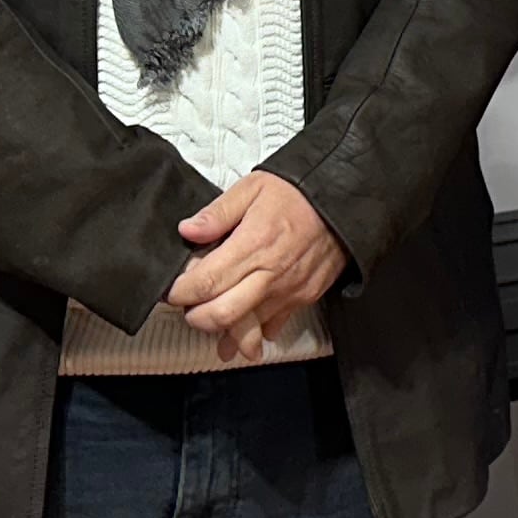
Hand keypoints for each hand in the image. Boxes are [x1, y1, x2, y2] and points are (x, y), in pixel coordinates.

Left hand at [166, 170, 345, 363]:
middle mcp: (270, 274)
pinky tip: (244, 323)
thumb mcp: (252, 187)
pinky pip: (273, 326)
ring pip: (246, 328)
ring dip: (223, 328)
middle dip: (195, 317)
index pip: (205, 283)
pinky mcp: (304, 298)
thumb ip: (217, 212)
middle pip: (221, 315)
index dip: (180, 293)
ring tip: (210, 319)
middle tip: (187, 307)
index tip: (171, 290)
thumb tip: (187, 231)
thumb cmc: (299, 192)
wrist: (346, 200)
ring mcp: (289, 291)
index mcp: (253, 244)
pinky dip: (255, 330)